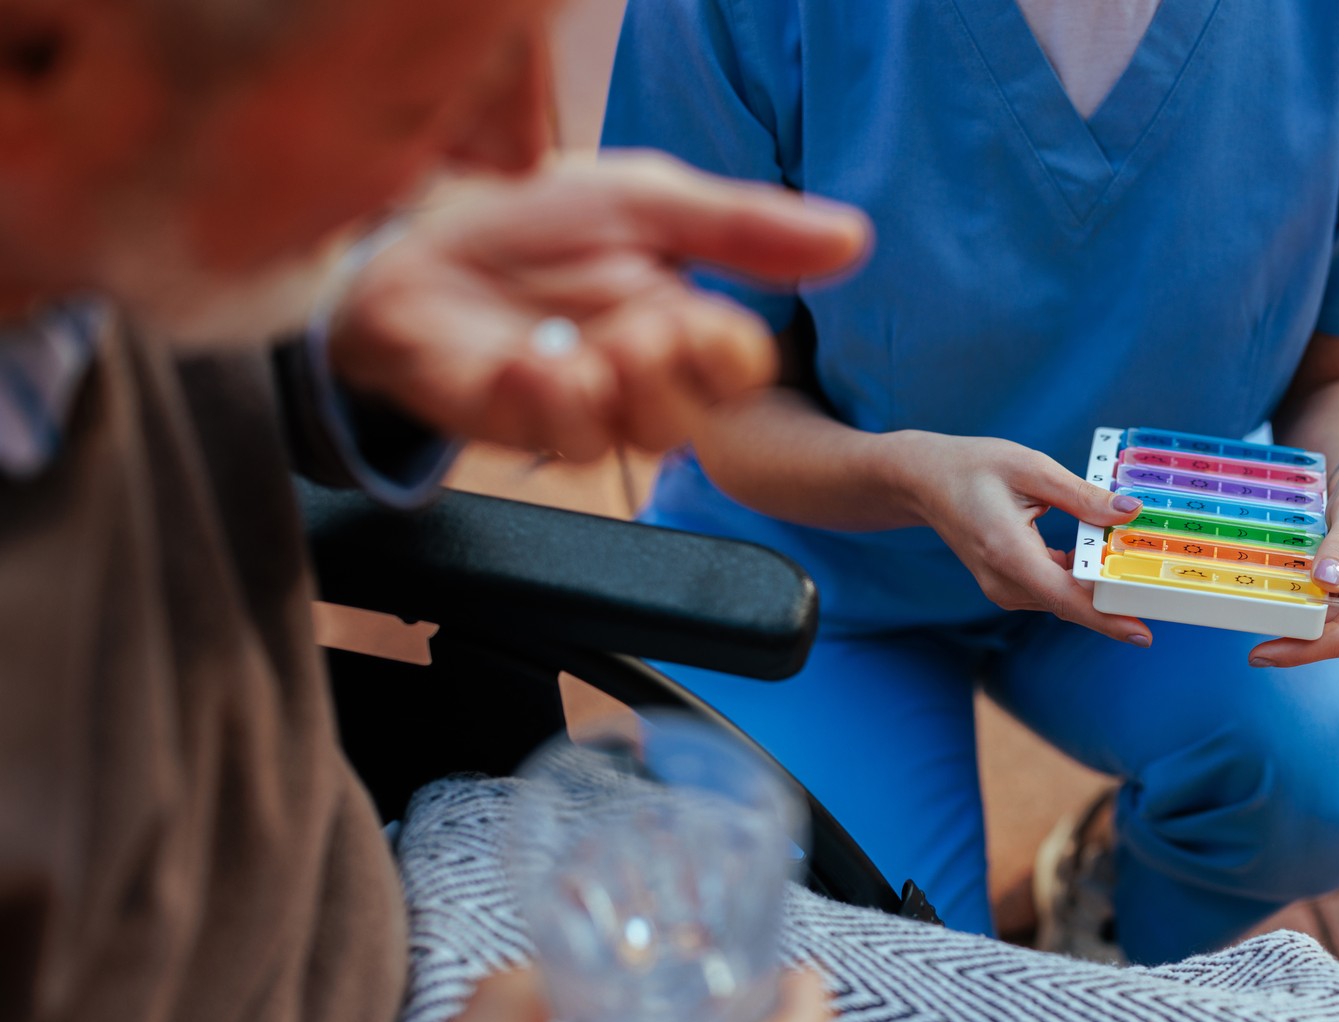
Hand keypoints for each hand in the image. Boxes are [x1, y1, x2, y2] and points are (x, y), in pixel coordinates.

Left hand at [329, 151, 870, 460]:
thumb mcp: (645, 201)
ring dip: (613, 391)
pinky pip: (556, 435)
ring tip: (574, 350)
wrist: (418, 253)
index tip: (708, 324)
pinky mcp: (521, 424)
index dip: (732, 359)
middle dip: (669, 376)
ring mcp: (584, 407)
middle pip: (694, 418)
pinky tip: (520, 360)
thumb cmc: (536, 229)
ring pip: (633, 437)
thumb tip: (854, 236)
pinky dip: (544, 396)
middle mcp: (642, 378)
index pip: (741, 370)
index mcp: (684, 327)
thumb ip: (743, 227)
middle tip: (638, 331)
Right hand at [893, 432, 1151, 645]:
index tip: (1142, 634)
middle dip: (1115, 598)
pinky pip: (1053, 589)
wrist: (925, 482)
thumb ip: (1082, 494)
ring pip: (1064, 597)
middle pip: (1070, 602)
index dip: (1105, 618)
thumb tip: (1129, 511)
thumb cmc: (974, 468)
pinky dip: (1079, 577)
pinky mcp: (1008, 585)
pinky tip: (1101, 558)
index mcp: (1008, 552)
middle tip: (1160, 586)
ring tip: (1135, 565)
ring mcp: (1003, 588)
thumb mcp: (1032, 468)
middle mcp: (1004, 581)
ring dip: (1098, 585)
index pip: (1065, 596)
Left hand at [1250, 427, 1338, 667]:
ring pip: (1332, 628)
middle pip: (1336, 636)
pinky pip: (1334, 614)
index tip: (1260, 654)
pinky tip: (1286, 586)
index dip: (1302, 650)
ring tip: (1266, 588)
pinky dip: (1308, 603)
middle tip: (1246, 614)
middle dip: (1293, 632)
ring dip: (1299, 615)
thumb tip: (1326, 583)